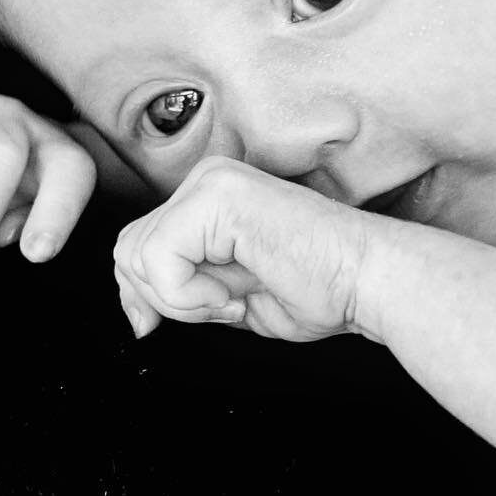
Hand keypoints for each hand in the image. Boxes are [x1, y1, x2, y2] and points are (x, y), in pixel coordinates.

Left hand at [112, 155, 370, 341]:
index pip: (138, 245)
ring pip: (137, 256)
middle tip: (229, 304)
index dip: (150, 294)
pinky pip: (158, 259)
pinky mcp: (215, 196)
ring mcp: (209, 182)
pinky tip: (238, 292)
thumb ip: (181, 294)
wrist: (367, 280)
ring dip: (183, 300)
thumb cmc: (319, 289)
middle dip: (168, 299)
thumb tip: (135, 315)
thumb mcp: (229, 297)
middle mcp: (205, 179)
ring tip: (236, 297)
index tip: (202, 315)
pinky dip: (190, 295)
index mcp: (209, 197)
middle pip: (128, 249)